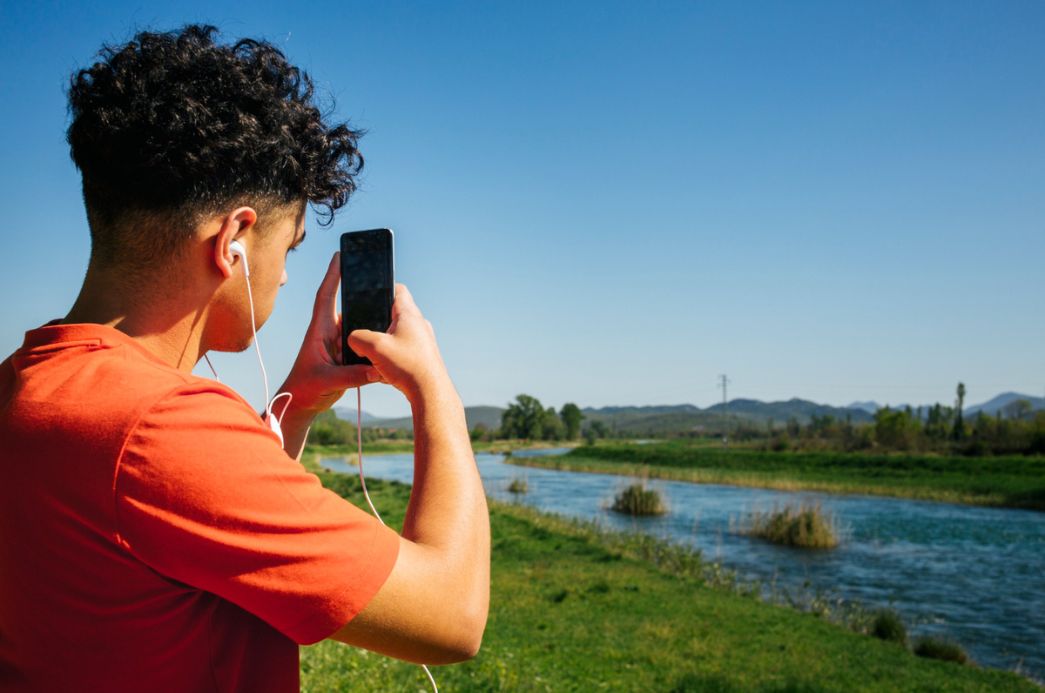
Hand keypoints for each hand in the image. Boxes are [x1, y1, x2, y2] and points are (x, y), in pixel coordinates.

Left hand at [278, 252, 378, 413]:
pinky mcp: (346, 355)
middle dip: (357, 286)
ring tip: (388, 301)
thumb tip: (377, 369)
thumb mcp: (326, 381)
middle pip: (346, 304)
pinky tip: (388, 334)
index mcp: (319, 331)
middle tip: (373, 270)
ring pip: (357, 322)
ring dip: (369, 313)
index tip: (340, 255)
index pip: (326, 296)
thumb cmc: (304, 390)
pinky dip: (373, 336)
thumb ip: (350, 376)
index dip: (333, 275)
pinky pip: (363, 340)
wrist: (300, 405)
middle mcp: (329, 333)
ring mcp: (338, 343)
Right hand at [348, 283, 451, 403]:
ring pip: (397, 334)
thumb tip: (352, 339)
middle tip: (364, 332)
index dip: (381, 289)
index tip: (368, 297)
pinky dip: (392, 356)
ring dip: (384, 342)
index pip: (397, 289)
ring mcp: (423, 340)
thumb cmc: (407, 366)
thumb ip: (357, 337)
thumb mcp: (374, 348)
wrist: (430, 393)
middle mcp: (419, 324)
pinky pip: (403, 350)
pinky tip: (384, 369)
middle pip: (394, 314)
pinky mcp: (423, 356)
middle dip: (377, 322)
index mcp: (409, 314)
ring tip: (372, 354)